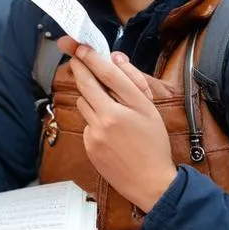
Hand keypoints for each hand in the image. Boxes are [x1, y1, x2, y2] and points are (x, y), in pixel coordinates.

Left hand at [68, 46, 177, 212]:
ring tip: (106, 105)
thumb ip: (132, 82)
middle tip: (75, 57)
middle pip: (86, 84)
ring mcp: (96, 133)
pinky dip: (92, 121)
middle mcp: (110, 117)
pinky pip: (85, 123)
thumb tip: (115, 59)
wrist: (149, 182)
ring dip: (89, 98)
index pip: (107, 73)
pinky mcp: (88, 145)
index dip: (91, 57)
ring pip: (83, 103)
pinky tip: (108, 131)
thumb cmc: (153, 144)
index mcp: (131, 106)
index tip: (81, 47)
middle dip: (79, 68)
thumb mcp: (150, 110)